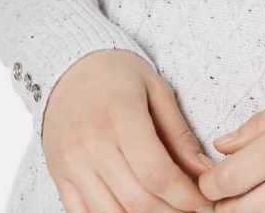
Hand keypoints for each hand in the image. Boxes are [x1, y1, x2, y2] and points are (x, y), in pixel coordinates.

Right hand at [42, 49, 216, 212]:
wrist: (68, 66)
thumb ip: (180, 134)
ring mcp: (70, 163)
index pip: (157, 174)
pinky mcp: (59, 175)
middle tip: (194, 210)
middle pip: (138, 200)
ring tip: (169, 210)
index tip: (206, 201)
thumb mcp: (157, 91)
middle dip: (173, 212)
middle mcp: (90, 144)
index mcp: (120, 117)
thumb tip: (205, 172)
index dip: (186, 197)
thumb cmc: (119, 75)